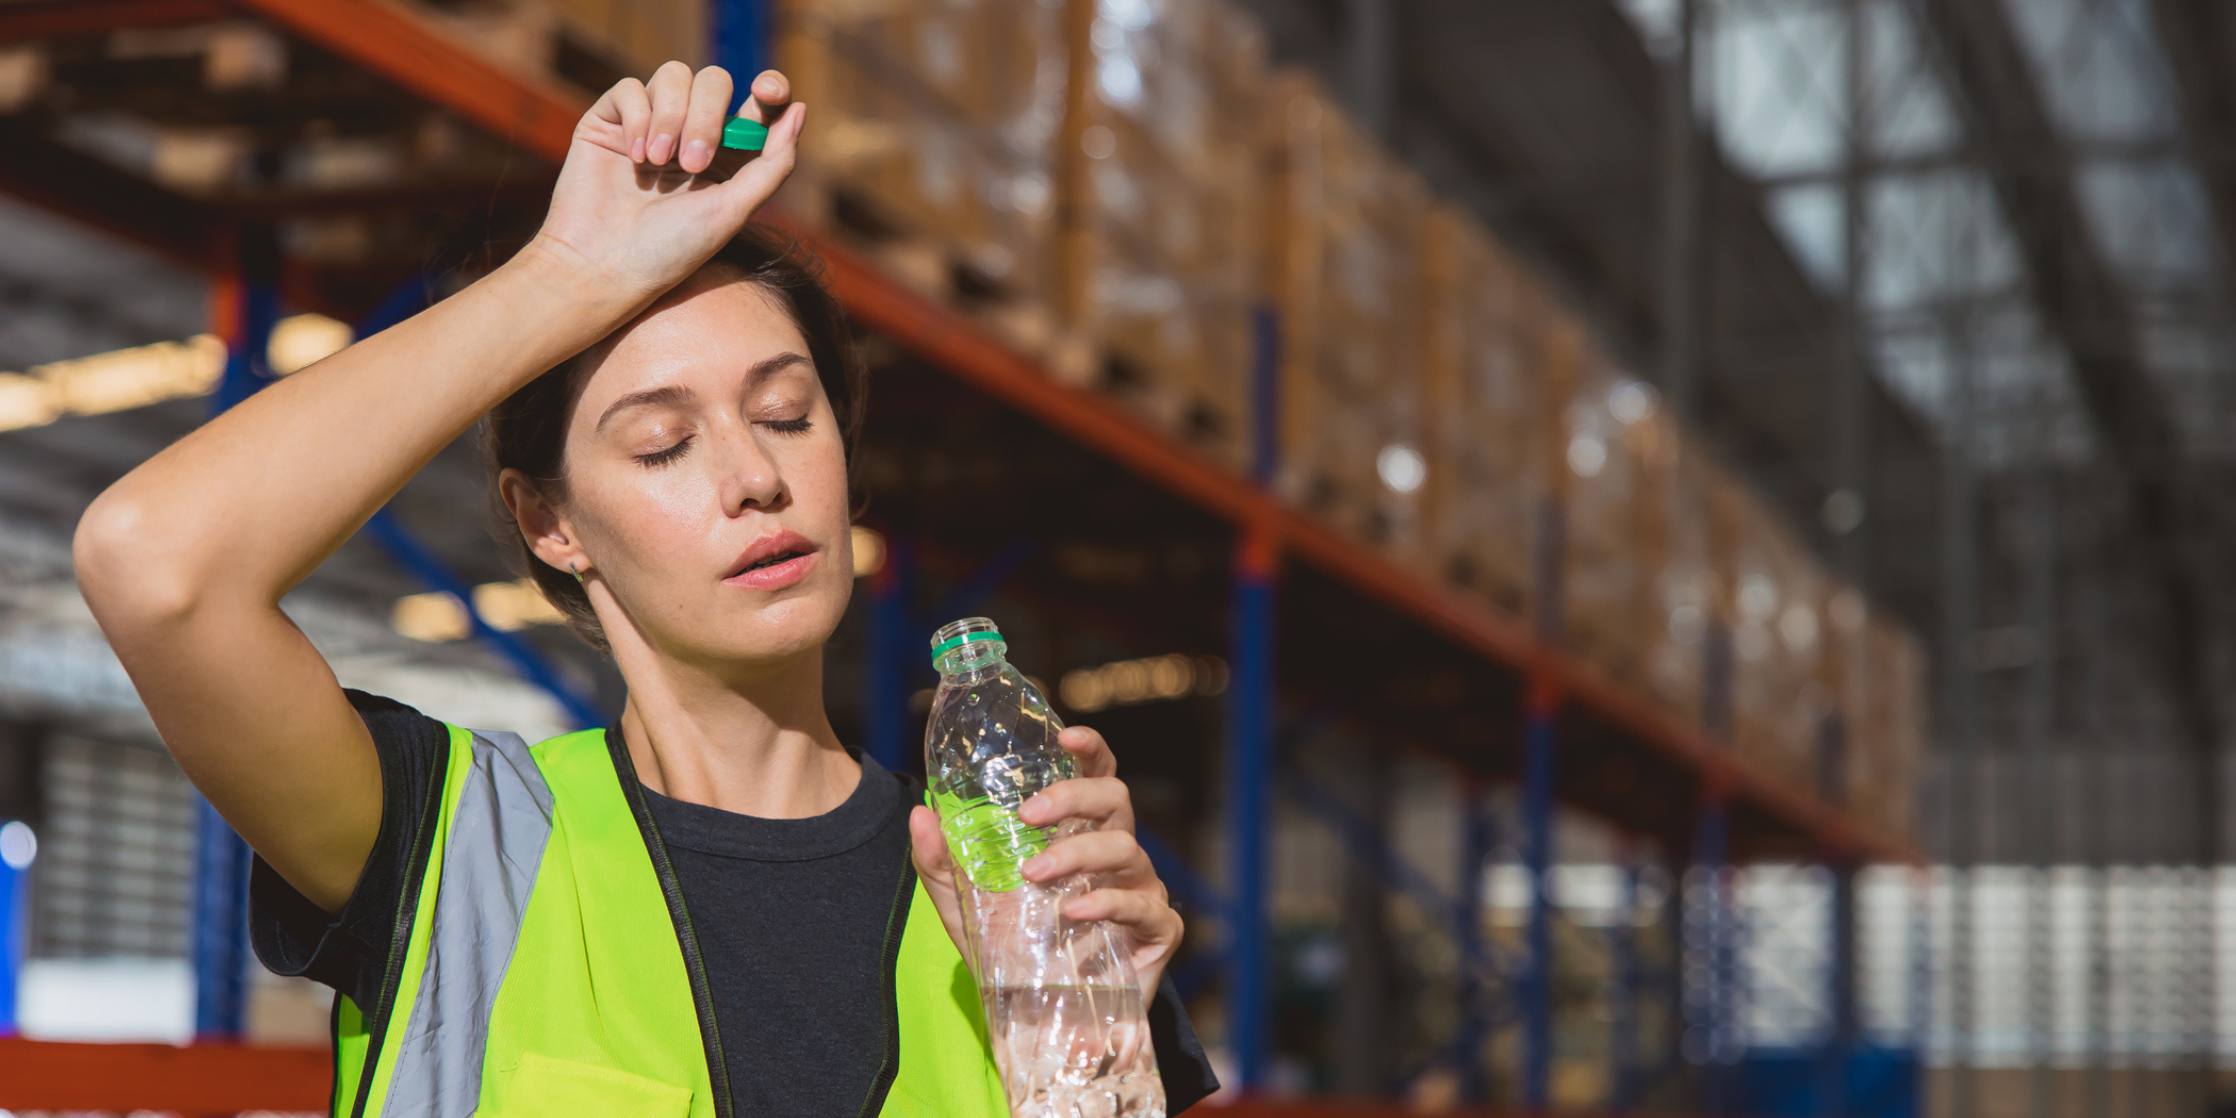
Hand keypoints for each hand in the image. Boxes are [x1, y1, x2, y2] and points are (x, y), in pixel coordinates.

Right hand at [530, 63, 804, 306]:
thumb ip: (772, 163)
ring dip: (672, 117)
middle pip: (714, 83)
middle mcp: (689, 134)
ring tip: (658, 163)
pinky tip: (633, 158)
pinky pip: (630, 87)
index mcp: (727, 155)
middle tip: (693, 164)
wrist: (603, 266)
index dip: (771, 87)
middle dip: (708, 116)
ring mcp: (649, 124)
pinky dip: (638, 117)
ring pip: (674, 76)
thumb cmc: (671, 249)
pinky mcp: (609, 120)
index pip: (757, 104)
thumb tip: (800, 111)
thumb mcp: (734, 210)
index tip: (770, 92)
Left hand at [908, 724, 1184, 999]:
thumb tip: (920, 812)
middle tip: (1028, 814)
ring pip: (1127, 848)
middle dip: (1073, 797)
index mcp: (1079, 833)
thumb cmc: (1012, 953)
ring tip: (1035, 874)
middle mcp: (1116, 853)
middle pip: (1116, 798)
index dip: (1090, 748)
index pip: (1096, 775)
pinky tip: (1073, 914)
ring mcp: (1142, 890)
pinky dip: (1109, 904)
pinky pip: (1144, 906)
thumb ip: (941, 862)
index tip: (1065, 735)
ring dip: (1078, 853)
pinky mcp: (1158, 932)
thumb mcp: (963, 908)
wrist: (1042, 1023)